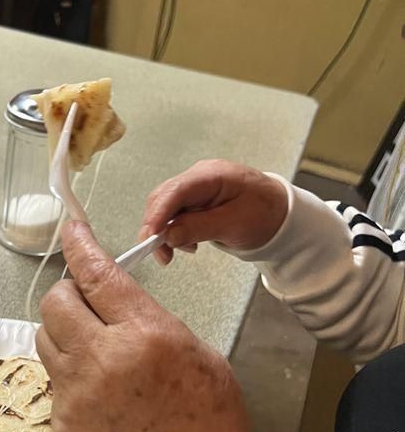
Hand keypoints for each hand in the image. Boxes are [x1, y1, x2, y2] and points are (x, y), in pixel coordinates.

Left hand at [36, 222, 255, 431]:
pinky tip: (101, 399)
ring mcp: (74, 395)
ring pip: (45, 341)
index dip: (78, 245)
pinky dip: (72, 379)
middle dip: (69, 295)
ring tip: (94, 352)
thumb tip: (119, 308)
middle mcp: (100, 358)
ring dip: (64, 334)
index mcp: (143, 334)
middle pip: (55, 303)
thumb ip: (151, 324)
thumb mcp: (198, 355)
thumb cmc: (212, 423)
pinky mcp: (62, 426)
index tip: (70, 229)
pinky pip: (55, 384)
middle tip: (88, 306)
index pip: (96, 274)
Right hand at [140, 160, 288, 265]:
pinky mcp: (195, 199)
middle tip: (162, 255)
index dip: (158, 214)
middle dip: (157, 227)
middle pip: (163, 198)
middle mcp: (199, 176)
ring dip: (166, 232)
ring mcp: (195, 187)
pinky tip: (189, 242)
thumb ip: (199, 228)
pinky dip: (175, 231)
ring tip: (182, 250)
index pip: (175, 191)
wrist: (281, 214)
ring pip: (165, 208)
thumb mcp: (234, 225)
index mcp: (212, 175)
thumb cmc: (265, 214)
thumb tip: (168, 235)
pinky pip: (175, 214)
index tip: (150, 237)